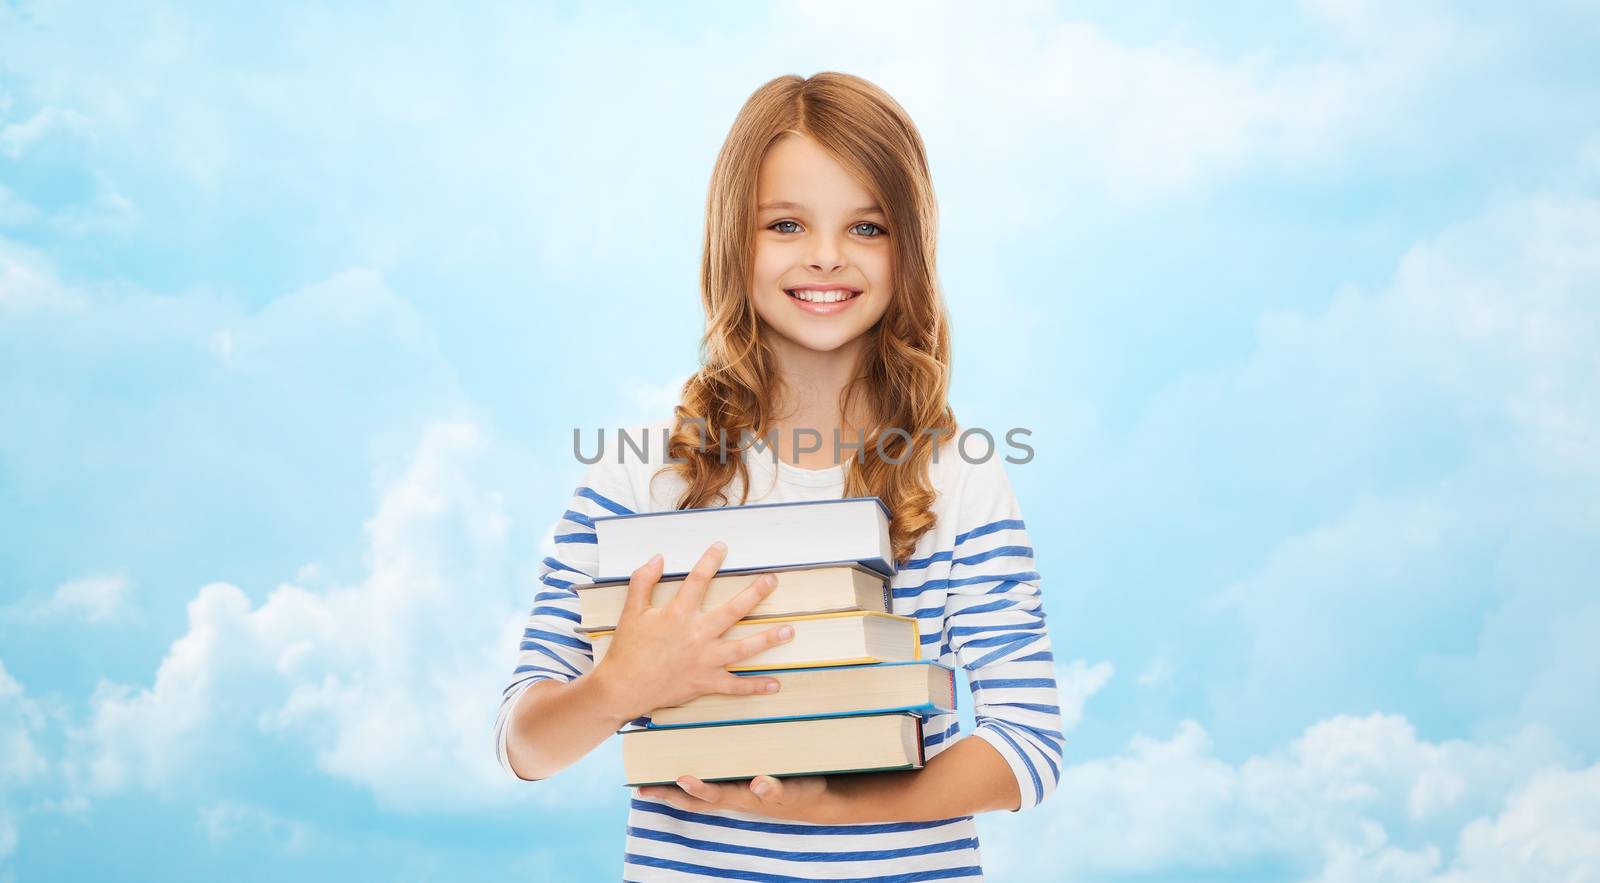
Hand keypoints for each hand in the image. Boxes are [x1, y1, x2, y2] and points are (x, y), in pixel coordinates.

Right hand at [589, 541, 795, 721]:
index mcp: (678, 614)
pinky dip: (755, 686)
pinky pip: (735, 686)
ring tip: (789, 631)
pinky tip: (775, 683)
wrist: (623, 688)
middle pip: (733, 611)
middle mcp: (697, 635)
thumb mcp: (632, 611)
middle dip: (755, 594)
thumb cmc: (627, 648)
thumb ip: (643, 581)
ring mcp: (704, 660)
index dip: (711, 561)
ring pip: (743, 648)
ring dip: (768, 639)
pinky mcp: (705, 682)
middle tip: (773, 580)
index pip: (699, 580)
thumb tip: (658, 557)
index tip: (723, 546)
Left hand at [637, 774, 835, 822]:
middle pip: (696, 801)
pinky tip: (668, 778)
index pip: (717, 795)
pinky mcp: (730, 789)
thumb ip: (777, 789)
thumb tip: (760, 784)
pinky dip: (682, 788)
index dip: (698, 789)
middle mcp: (732, 799)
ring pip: (694, 800)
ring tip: (644, 788)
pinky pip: (701, 791)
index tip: (682, 778)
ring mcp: (730, 796)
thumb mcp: (794, 789)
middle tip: (644, 789)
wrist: (808, 798)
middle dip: (669, 796)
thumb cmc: (800, 789)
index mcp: (745, 797)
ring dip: (669, 795)